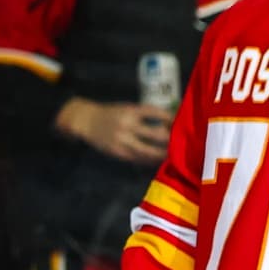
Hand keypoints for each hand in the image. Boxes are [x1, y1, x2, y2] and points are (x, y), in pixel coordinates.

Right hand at [57, 98, 172, 162]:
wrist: (86, 121)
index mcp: (130, 111)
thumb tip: (170, 122)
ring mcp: (122, 140)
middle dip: (170, 139)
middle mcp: (127, 125)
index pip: (155, 113)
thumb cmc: (112, 114)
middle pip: (155, 134)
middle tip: (182, 141)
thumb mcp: (127, 108)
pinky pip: (139, 159)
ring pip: (149, 150)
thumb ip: (145, 115)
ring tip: (174, 155)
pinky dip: (151, 160)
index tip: (181, 122)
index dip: (170, 118)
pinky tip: (160, 161)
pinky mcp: (118, 152)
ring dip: (163, 153)